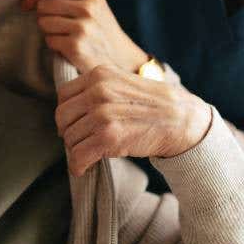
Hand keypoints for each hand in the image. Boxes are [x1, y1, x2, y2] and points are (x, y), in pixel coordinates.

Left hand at [21, 0, 146, 73]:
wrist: (121, 59)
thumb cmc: (100, 31)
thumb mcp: (91, 6)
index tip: (26, 4)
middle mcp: (88, 8)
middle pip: (44, 5)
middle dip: (43, 15)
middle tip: (55, 25)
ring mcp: (83, 28)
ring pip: (43, 23)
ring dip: (48, 31)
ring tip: (64, 36)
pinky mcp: (76, 46)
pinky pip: (49, 40)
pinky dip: (54, 45)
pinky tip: (67, 47)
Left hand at [54, 65, 211, 176]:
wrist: (180, 120)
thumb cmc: (152, 105)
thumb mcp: (122, 83)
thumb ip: (98, 89)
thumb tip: (71, 108)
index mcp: (99, 75)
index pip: (63, 96)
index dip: (67, 114)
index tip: (75, 125)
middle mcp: (98, 91)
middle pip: (62, 117)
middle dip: (68, 133)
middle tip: (79, 142)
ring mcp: (103, 114)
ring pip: (70, 138)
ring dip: (76, 151)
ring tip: (88, 155)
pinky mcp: (109, 137)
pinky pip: (79, 156)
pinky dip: (77, 166)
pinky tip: (84, 169)